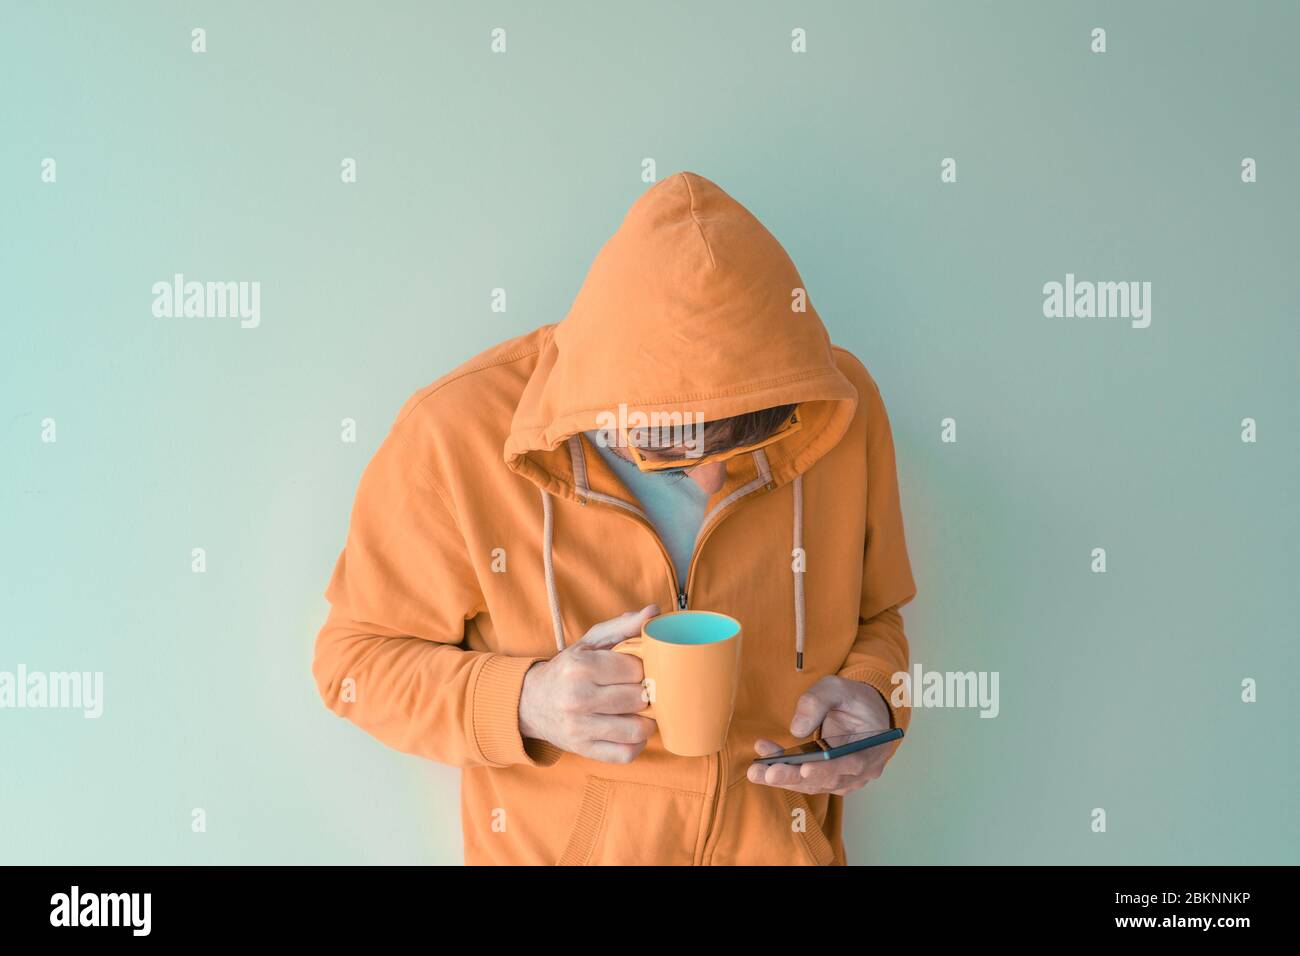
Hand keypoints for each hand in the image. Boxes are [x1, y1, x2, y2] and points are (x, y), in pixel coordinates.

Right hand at [518, 605, 659, 762]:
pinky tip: (631, 730)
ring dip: (646, 721)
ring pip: (637, 729)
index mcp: (579, 667)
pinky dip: (637, 743)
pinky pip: (626, 753)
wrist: (531, 702)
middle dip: (646, 693)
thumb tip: (653, 612)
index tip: (638, 669)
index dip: (643, 668)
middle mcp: (577, 698)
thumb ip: (622, 626)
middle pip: (638, 698)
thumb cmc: (568, 669)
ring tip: (639, 710)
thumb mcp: (590, 643)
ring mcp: (580, 728)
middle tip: (641, 689)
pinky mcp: (584, 750)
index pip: (635, 669)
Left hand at [747, 676, 893, 795]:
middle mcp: (862, 770)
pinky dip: (786, 773)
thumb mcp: (837, 688)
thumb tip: (797, 729)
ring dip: (785, 778)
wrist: (865, 710)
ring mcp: (847, 778)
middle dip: (795, 777)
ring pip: (814, 784)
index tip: (804, 768)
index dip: (828, 769)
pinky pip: (807, 781)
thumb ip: (817, 702)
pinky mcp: (831, 779)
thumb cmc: (854, 698)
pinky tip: (764, 763)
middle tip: (768, 773)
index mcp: (872, 747)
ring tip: (756, 771)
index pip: (852, 764)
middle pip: (828, 780)